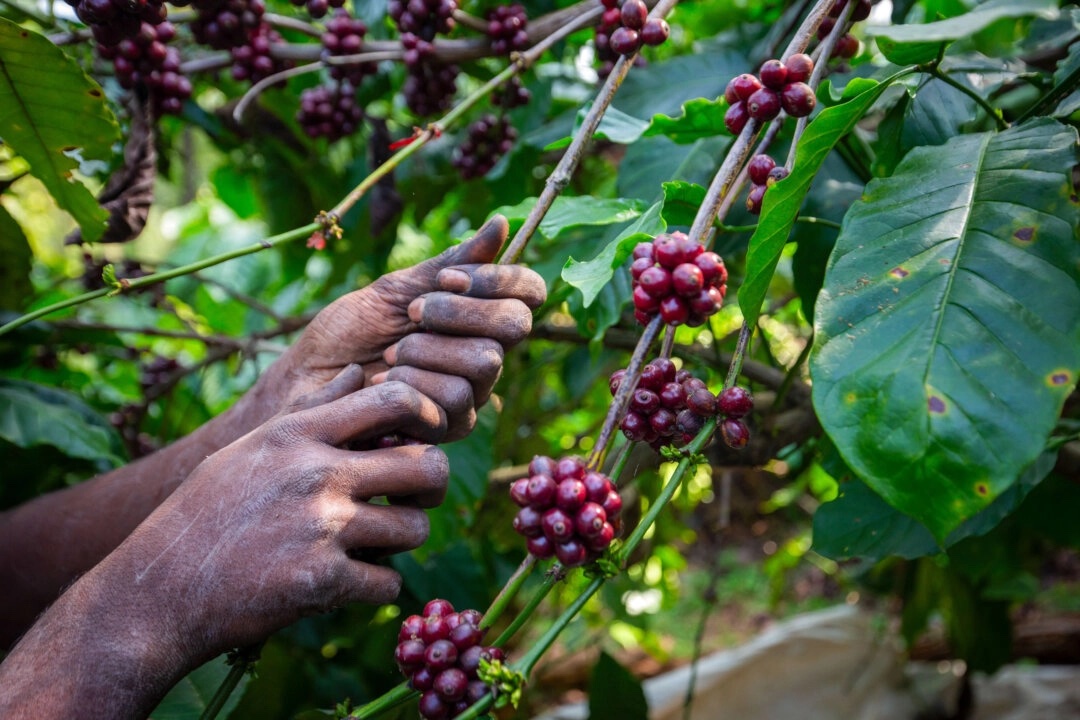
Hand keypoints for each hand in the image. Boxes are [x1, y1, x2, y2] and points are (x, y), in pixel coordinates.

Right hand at [107, 367, 449, 656]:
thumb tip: (360, 371)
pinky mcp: (321, 582)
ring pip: (415, 529)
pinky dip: (376, 589)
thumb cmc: (204, 513)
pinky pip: (389, 584)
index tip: (427, 436)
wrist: (155, 593)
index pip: (397, 399)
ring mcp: (320, 527)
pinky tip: (348, 583)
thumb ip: (315, 409)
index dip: (429, 415)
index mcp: (297, 434)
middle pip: (428, 466)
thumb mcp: (253, 448)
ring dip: (401, 542)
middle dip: (431, 487)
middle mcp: (314, 472)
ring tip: (373, 545)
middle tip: (413, 500)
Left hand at [279, 215, 544, 439]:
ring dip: (425, 352)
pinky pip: (453, 399)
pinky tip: (382, 385)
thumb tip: (501, 224)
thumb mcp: (394, 289)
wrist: (305, 382)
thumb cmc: (346, 334)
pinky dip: (410, 384)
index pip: (528, 293)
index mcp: (478, 316)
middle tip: (412, 313)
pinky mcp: (450, 428)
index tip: (448, 279)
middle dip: (457, 312)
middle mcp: (484, 354)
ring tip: (389, 357)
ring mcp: (472, 393)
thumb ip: (448, 264)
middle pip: (513, 326)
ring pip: (483, 364)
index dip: (499, 280)